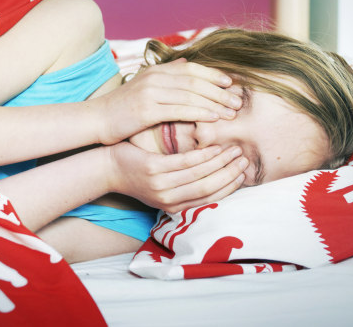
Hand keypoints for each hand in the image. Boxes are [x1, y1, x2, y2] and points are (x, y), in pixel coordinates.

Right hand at [92, 59, 242, 144]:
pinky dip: (200, 113)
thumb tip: (186, 63)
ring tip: (231, 113)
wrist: (97, 119)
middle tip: (237, 101)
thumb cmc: (123, 108)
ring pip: (191, 95)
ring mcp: (150, 92)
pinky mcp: (147, 109)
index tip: (231, 83)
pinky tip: (212, 119)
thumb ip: (166, 75)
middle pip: (195, 81)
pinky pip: (180, 110)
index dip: (213, 74)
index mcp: (156, 71)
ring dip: (214, 103)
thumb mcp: (145, 87)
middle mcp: (155, 77)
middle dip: (219, 91)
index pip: (191, 68)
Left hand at [104, 141, 247, 212]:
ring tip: (234, 149)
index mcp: (174, 207)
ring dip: (221, 162)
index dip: (229, 186)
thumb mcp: (163, 185)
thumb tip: (216, 176)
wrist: (107, 168)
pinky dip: (203, 155)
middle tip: (244, 159)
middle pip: (209, 188)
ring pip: (200, 175)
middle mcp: (169, 201)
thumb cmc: (138, 173)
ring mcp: (161, 186)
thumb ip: (186, 185)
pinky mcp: (154, 170)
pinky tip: (213, 145)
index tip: (243, 173)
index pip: (210, 199)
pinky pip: (185, 162)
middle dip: (230, 174)